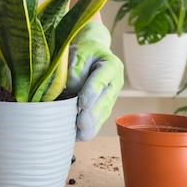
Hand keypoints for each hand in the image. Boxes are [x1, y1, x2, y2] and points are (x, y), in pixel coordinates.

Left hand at [66, 21, 123, 140]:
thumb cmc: (86, 52)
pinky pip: (100, 118)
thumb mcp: (79, 51)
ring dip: (92, 125)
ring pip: (103, 112)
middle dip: (92, 114)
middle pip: (104, 100)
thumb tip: (72, 87)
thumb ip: (76, 66)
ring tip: (81, 135)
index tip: (82, 103)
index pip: (101, 79)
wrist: (95, 54)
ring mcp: (112, 95)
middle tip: (82, 124)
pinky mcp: (106, 105)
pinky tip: (81, 136)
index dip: (92, 92)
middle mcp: (115, 82)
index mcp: (111, 65)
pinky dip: (91, 128)